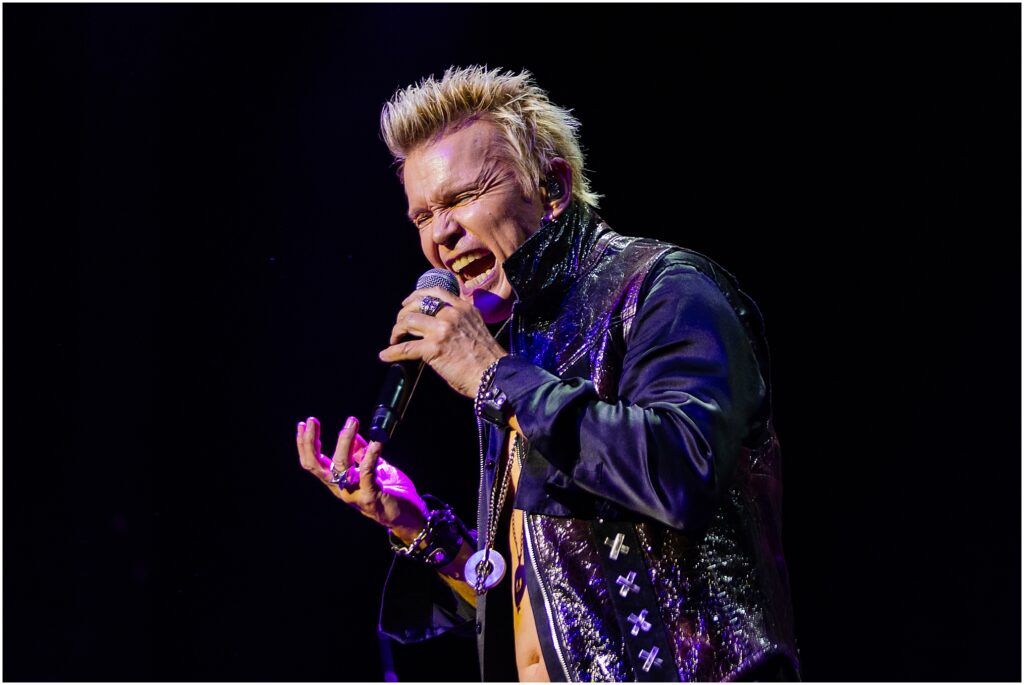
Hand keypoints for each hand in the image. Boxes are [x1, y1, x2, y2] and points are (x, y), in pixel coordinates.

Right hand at [295, 415, 427, 540]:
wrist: (410, 518)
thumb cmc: (392, 494)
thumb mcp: (374, 470)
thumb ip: (362, 455)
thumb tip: (355, 435)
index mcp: (338, 482)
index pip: (313, 463)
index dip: (304, 444)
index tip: (303, 424)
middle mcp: (341, 489)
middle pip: (316, 466)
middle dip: (310, 442)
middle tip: (312, 421)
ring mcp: (355, 494)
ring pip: (340, 465)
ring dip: (344, 440)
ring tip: (351, 422)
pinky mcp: (371, 496)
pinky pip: (367, 472)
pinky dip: (370, 454)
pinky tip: (377, 441)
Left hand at [378, 287, 507, 397]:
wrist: (494, 375)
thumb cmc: (487, 359)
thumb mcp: (476, 328)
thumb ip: (459, 322)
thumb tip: (439, 328)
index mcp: (464, 308)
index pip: (436, 292)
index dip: (417, 295)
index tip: (408, 302)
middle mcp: (452, 314)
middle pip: (417, 304)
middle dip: (403, 315)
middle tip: (399, 326)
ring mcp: (442, 330)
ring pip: (408, 321)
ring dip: (397, 331)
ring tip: (394, 340)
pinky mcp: (433, 348)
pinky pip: (405, 348)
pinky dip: (392, 352)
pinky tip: (385, 355)